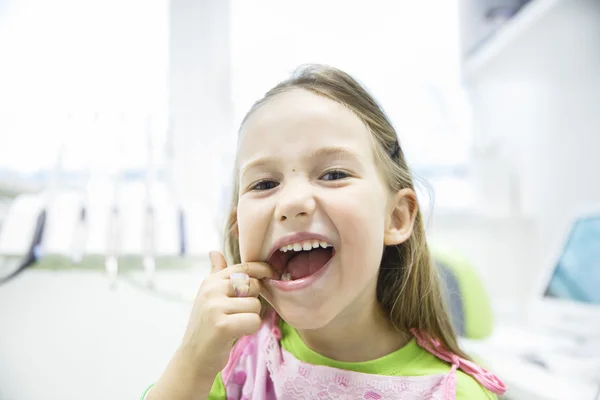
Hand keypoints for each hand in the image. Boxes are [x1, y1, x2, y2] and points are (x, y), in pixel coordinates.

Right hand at [178, 251, 273, 376]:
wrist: (194, 357)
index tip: (271, 273)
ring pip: (256, 305)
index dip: (262, 269)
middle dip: (253, 301)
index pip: (244, 267)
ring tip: (235, 325)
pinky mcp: (222, 326)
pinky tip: (236, 334)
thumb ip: (216, 274)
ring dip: (251, 318)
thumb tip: (214, 252)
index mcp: (211, 281)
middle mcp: (211, 290)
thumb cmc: (207, 325)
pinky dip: (250, 330)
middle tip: (238, 314)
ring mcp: (215, 307)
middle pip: (254, 286)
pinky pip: (254, 321)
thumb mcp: (209, 296)